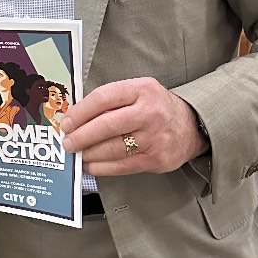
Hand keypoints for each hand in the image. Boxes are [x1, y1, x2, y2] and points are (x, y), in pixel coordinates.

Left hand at [59, 77, 205, 175]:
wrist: (191, 126)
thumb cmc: (157, 108)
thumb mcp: (138, 92)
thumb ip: (111, 101)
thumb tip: (75, 118)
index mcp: (141, 90)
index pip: (103, 98)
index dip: (80, 112)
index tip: (66, 122)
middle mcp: (149, 112)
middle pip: (106, 125)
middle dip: (81, 136)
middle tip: (67, 142)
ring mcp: (154, 137)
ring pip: (112, 148)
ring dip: (89, 154)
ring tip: (78, 154)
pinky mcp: (156, 159)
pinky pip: (121, 166)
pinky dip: (101, 167)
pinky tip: (91, 165)